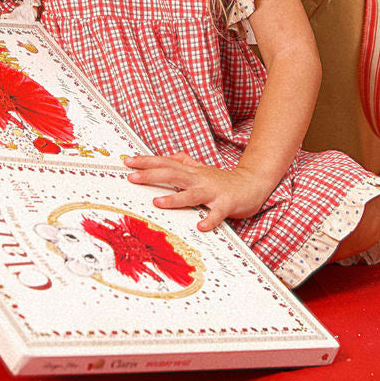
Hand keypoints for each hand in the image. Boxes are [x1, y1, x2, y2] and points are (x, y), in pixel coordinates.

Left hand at [123, 152, 271, 231]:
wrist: (252, 184)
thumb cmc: (222, 180)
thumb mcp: (201, 169)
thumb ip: (185, 162)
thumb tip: (170, 155)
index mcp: (191, 171)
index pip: (165, 163)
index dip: (146, 161)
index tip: (127, 162)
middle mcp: (199, 178)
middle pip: (172, 174)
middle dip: (151, 175)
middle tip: (132, 177)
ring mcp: (212, 191)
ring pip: (191, 194)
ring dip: (174, 198)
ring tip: (157, 202)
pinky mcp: (226, 204)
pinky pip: (217, 213)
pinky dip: (209, 219)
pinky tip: (200, 225)